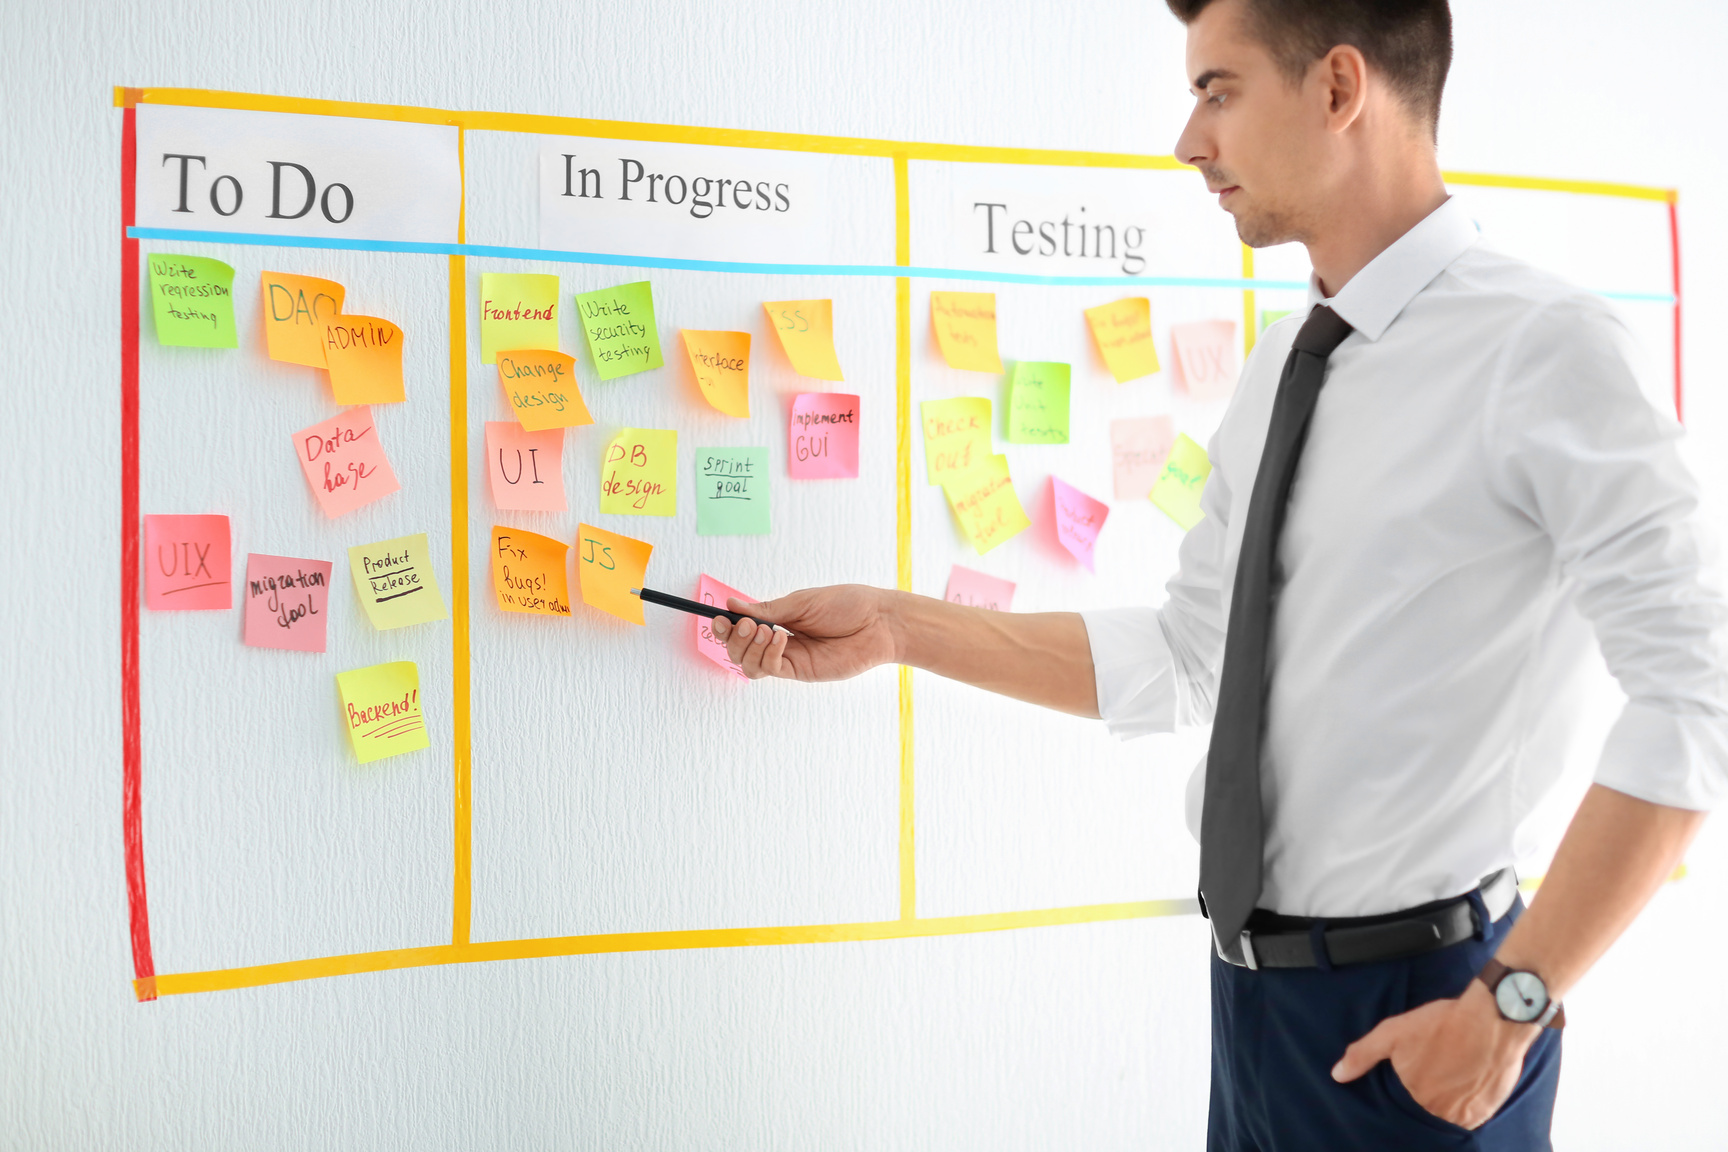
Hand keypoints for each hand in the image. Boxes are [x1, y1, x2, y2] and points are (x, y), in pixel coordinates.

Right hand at [709, 585, 899, 681]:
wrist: (878, 621)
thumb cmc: (847, 605)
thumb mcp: (801, 601)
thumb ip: (767, 609)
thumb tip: (732, 605)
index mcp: (780, 621)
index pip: (742, 630)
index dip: (726, 628)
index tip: (719, 619)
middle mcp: (781, 643)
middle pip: (740, 651)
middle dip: (735, 638)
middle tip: (746, 624)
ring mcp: (791, 659)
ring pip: (751, 666)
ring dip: (749, 648)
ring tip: (765, 631)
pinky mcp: (802, 672)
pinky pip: (773, 670)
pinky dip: (769, 655)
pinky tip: (780, 639)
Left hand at [1331, 980, 1536, 1129]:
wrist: (1491, 1019)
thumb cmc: (1441, 1024)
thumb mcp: (1393, 1032)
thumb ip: (1363, 1055)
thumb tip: (1337, 1075)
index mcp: (1415, 1097)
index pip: (1404, 1105)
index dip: (1410, 1088)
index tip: (1418, 1073)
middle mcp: (1440, 1113)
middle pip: (1427, 1110)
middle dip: (1429, 1093)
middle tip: (1437, 1069)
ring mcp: (1466, 1115)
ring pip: (1449, 1114)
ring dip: (1448, 1099)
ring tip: (1451, 1073)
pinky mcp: (1487, 1111)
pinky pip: (1471, 1115)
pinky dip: (1467, 1102)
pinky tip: (1466, 1079)